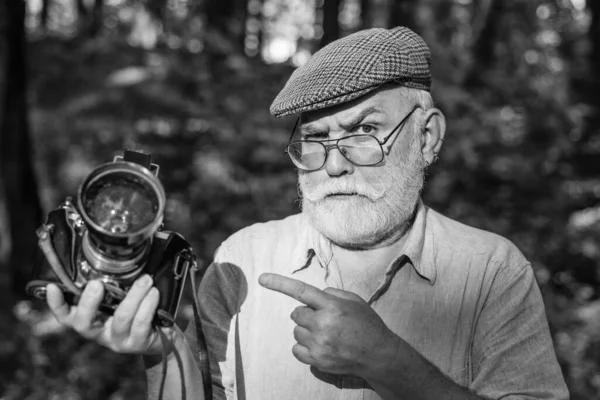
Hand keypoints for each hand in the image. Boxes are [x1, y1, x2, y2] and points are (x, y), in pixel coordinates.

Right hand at [46, 274, 169, 354]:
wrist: (161, 337)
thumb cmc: (138, 311)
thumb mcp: (122, 298)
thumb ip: (114, 283)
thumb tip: (113, 253)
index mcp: (91, 319)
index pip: (65, 316)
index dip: (56, 304)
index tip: (52, 287)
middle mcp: (100, 332)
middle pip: (83, 323)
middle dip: (89, 303)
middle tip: (97, 284)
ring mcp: (117, 340)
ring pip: (121, 318)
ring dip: (134, 295)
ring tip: (146, 279)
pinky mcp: (137, 344)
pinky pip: (141, 323)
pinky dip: (148, 305)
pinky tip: (154, 292)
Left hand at [258, 273, 398, 378]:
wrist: (378, 355)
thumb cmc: (367, 324)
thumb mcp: (354, 301)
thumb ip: (333, 294)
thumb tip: (316, 294)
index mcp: (333, 306)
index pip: (301, 291)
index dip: (279, 284)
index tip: (262, 278)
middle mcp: (324, 324)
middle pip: (296, 314)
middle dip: (306, 314)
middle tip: (323, 319)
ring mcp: (319, 344)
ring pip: (296, 332)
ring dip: (306, 331)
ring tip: (327, 335)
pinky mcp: (317, 360)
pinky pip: (296, 350)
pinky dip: (304, 347)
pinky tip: (320, 346)